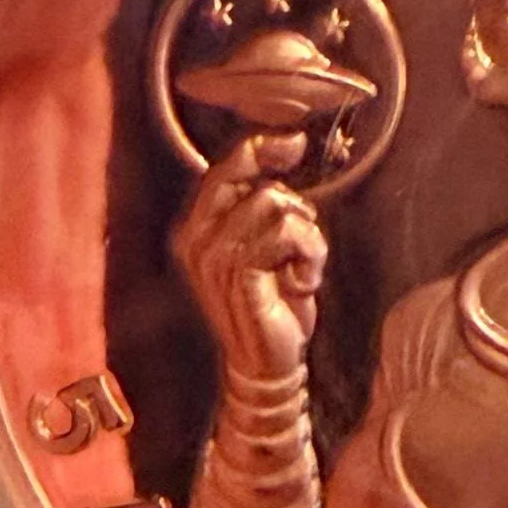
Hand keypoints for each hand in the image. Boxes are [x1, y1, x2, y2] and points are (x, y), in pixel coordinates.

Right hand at [175, 133, 330, 381]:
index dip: (260, 149)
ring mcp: (214, 259)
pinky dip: (310, 252)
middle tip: (303, 238)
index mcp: (197, 228)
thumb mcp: (265, 245)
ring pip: (273, 203)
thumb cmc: (272, 303)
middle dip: (290, 202)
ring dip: (306, 234)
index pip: (224, 169)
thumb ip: (264, 203)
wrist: (268, 364)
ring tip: (303, 265)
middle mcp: (197, 240)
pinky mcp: (239, 277)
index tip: (296, 144)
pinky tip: (304, 279)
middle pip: (249, 181)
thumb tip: (288, 144)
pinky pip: (286, 233)